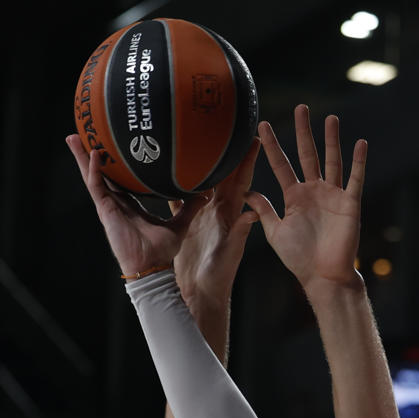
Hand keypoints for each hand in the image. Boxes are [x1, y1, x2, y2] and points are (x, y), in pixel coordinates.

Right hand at [66, 135, 206, 278]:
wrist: (152, 267)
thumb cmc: (161, 251)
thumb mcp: (179, 224)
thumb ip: (190, 207)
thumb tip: (205, 193)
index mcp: (129, 204)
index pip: (117, 178)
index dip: (111, 162)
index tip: (109, 143)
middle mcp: (116, 203)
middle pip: (99, 173)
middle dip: (88, 154)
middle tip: (80, 133)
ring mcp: (108, 206)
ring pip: (91, 176)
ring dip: (82, 157)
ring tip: (72, 137)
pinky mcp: (106, 212)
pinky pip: (97, 187)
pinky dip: (95, 170)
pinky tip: (93, 154)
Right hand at [174, 142, 260, 311]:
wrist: (201, 293)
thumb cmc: (220, 276)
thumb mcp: (231, 253)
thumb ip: (240, 233)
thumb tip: (252, 213)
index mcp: (231, 213)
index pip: (241, 179)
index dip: (247, 158)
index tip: (254, 134)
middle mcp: (216, 208)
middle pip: (220, 173)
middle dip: (223, 149)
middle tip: (223, 123)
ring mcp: (199, 213)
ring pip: (198, 180)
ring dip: (197, 161)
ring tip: (194, 137)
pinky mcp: (184, 220)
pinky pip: (177, 195)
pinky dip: (172, 181)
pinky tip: (164, 167)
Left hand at [247, 105, 367, 293]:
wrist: (323, 277)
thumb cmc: (300, 258)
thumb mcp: (276, 233)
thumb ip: (264, 211)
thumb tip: (246, 192)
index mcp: (294, 197)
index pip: (280, 165)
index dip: (271, 146)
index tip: (262, 126)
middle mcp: (313, 191)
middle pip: (307, 154)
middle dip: (303, 132)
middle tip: (301, 107)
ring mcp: (332, 195)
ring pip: (332, 161)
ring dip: (332, 140)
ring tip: (330, 118)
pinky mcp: (349, 204)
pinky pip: (355, 179)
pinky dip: (358, 162)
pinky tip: (360, 143)